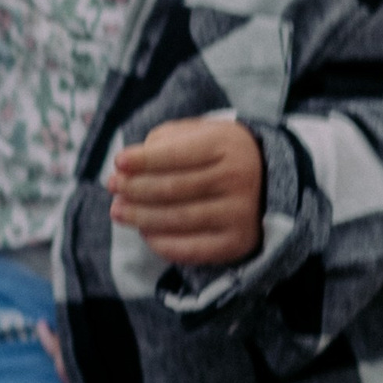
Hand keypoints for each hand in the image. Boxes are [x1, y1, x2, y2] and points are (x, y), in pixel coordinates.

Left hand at [108, 117, 264, 266]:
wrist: (270, 181)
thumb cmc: (221, 154)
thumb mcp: (202, 133)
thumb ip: (167, 140)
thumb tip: (130, 165)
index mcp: (226, 145)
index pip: (177, 154)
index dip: (144, 160)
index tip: (118, 162)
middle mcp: (237, 179)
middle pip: (173, 189)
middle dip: (135, 189)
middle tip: (112, 187)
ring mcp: (239, 214)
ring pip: (178, 219)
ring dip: (141, 217)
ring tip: (118, 211)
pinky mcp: (237, 243)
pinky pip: (192, 249)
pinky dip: (162, 243)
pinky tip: (145, 233)